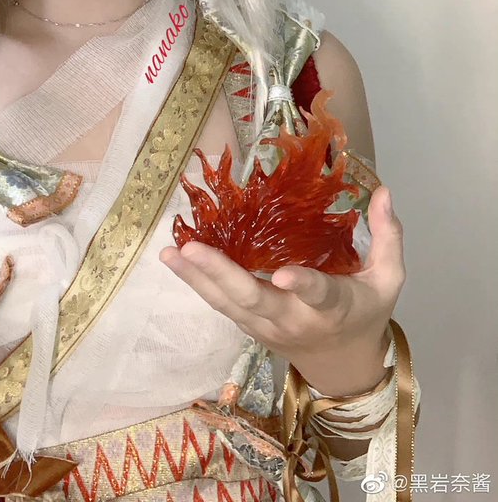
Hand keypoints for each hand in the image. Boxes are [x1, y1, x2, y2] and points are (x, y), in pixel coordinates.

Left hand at [159, 185, 404, 387]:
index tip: (282, 273)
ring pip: (227, 304)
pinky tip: (176, 261)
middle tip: (190, 249)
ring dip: (196, 278)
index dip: (301, 284)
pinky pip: (221, 305)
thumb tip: (384, 191)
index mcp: (332, 306)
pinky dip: (198, 284)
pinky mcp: (249, 325)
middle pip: (253, 299)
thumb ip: (388, 236)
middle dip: (220, 274)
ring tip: (169, 253)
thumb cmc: (366, 312)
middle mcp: (293, 318)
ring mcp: (265, 325)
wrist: (343, 365)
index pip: (317, 294)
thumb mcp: (389, 279)